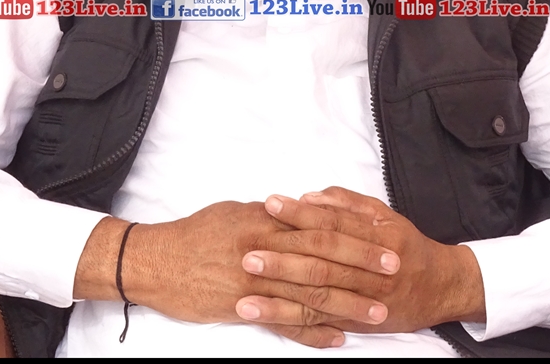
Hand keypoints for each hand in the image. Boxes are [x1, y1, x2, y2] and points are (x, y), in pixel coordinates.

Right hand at [73, 202, 395, 347]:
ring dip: (346, 304)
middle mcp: (265, 249)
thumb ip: (270, 216)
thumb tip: (296, 212)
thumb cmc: (195, 233)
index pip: (320, 224)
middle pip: (323, 258)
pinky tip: (336, 338)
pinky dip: (312, 332)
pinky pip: (284, 323)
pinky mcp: (243, 308)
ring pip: (309, 293)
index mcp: (266, 222)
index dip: (353, 231)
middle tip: (393, 272)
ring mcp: (256, 281)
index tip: (382, 236)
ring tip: (377, 313)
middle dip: (360, 265)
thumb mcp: (235, 213)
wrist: (156, 261)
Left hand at [238, 187, 484, 336]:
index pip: (334, 223)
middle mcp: (371, 269)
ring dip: (278, 291)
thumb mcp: (386, 216)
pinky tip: (261, 313)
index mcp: (380, 236)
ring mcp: (363, 299)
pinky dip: (287, 318)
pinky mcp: (354, 322)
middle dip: (284, 254)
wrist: (440, 288)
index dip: (302, 214)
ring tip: (245, 285)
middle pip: (323, 261)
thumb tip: (311, 195)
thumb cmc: (407, 246)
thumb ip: (349, 204)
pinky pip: (317, 322)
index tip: (271, 203)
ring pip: (317, 295)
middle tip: (248, 248)